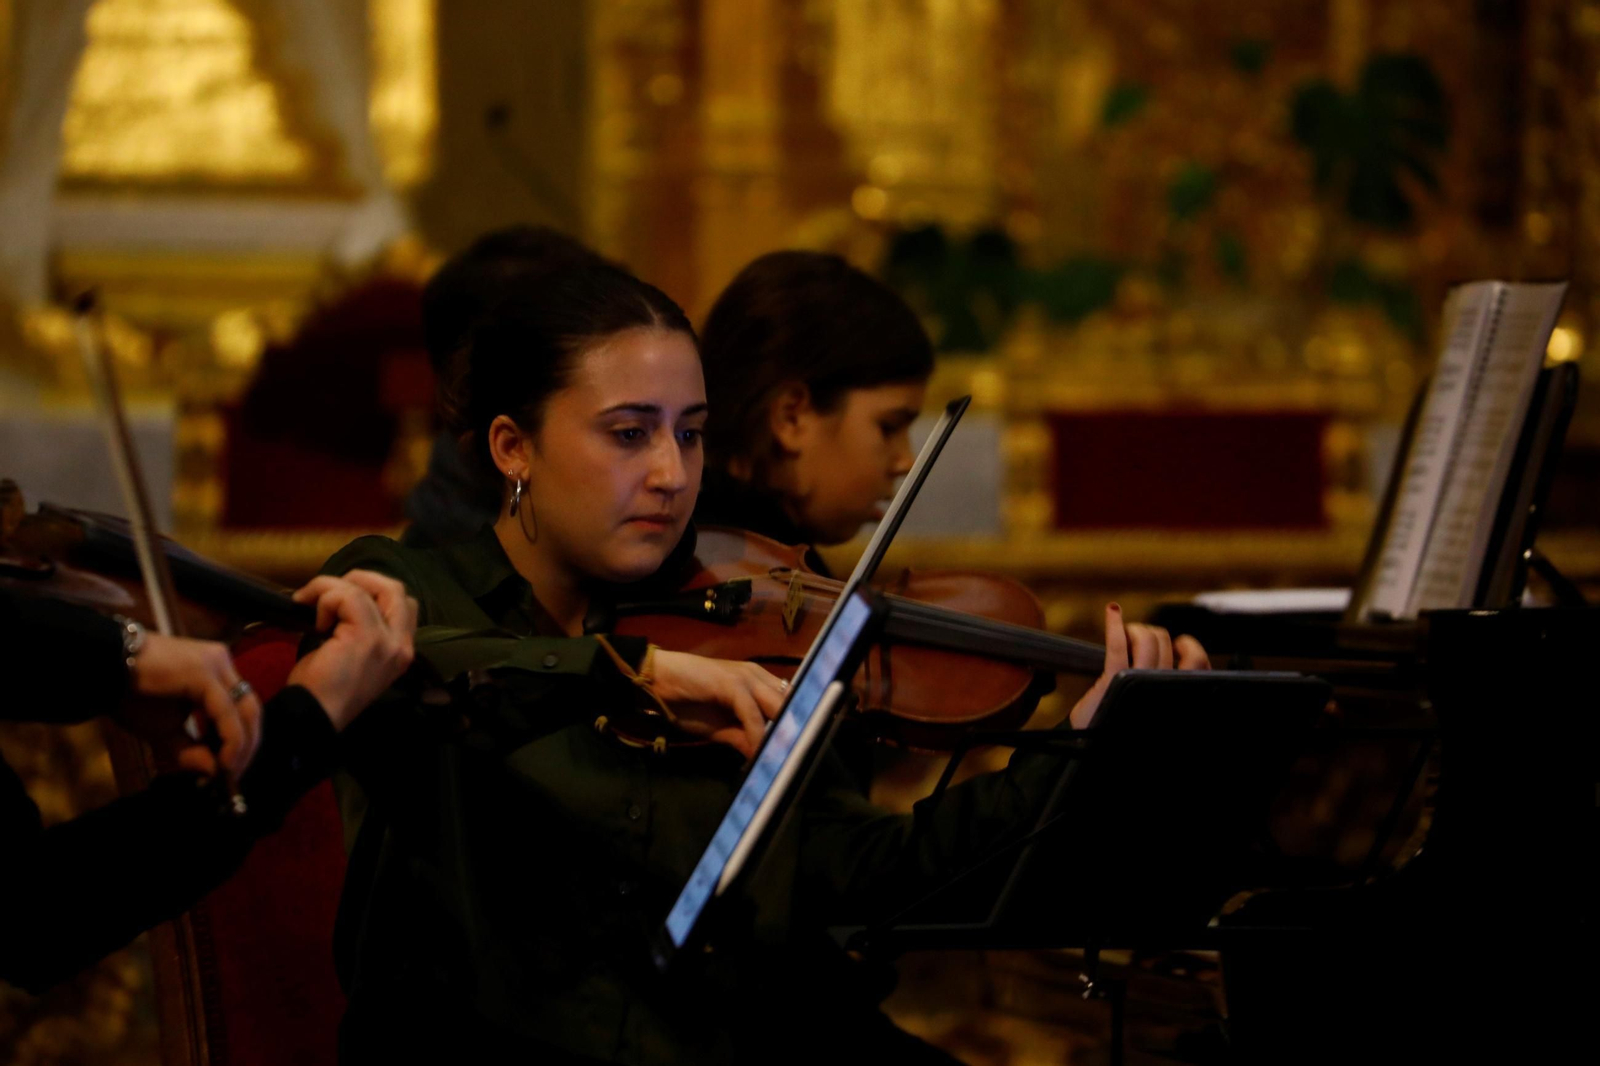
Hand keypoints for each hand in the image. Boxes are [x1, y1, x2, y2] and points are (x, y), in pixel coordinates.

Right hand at [118, 633, 261, 778]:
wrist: (101, 669)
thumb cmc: (130, 695)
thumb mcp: (164, 730)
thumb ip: (191, 750)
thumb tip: (214, 772)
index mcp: (216, 672)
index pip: (242, 708)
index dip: (243, 741)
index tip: (232, 770)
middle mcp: (222, 663)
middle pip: (250, 709)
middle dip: (247, 746)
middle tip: (235, 777)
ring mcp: (216, 664)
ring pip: (245, 709)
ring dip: (242, 746)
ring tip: (230, 772)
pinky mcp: (204, 672)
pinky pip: (227, 710)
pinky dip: (231, 738)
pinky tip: (224, 761)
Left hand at [286, 570, 416, 730]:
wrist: (313, 717)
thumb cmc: (325, 691)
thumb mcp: (353, 657)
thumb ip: (363, 630)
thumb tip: (342, 600)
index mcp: (401, 650)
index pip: (404, 603)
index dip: (373, 592)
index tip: (342, 602)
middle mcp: (402, 645)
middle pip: (394, 588)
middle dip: (359, 579)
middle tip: (329, 592)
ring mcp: (387, 640)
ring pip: (366, 588)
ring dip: (331, 588)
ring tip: (311, 604)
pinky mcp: (367, 637)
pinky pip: (347, 596)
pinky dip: (324, 597)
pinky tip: (314, 620)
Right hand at [650, 650, 787, 757]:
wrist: (656, 681)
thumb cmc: (686, 701)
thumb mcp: (720, 728)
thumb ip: (744, 738)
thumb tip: (764, 758)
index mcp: (760, 682)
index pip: (792, 702)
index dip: (800, 725)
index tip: (805, 751)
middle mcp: (759, 676)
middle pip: (792, 703)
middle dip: (798, 731)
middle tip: (799, 760)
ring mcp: (747, 677)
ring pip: (778, 706)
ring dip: (781, 735)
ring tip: (783, 761)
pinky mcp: (732, 683)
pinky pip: (752, 713)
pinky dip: (757, 735)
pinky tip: (756, 753)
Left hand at [1068, 603, 1209, 728]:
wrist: (1096, 747)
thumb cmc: (1121, 728)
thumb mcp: (1152, 709)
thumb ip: (1167, 690)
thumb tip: (1184, 662)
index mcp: (1174, 694)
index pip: (1198, 662)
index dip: (1189, 648)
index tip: (1177, 647)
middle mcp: (1162, 686)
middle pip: (1166, 642)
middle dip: (1152, 635)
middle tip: (1137, 642)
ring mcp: (1139, 681)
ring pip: (1148, 638)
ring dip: (1136, 630)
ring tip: (1126, 636)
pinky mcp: (1114, 679)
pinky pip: (1118, 644)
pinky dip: (1114, 624)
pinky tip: (1112, 612)